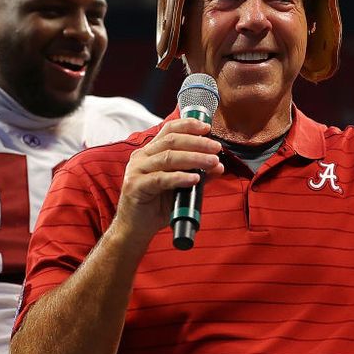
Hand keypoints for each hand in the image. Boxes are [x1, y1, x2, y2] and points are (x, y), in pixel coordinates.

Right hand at [113, 118, 222, 244]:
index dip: (188, 126)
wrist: (135, 228)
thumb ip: (198, 174)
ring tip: (212, 162)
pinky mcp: (135, 186)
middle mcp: (142, 157)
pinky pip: (160, 179)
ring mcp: (136, 170)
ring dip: (194, 158)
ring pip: (168, 157)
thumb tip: (218, 165)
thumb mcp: (181, 187)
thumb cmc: (157, 205)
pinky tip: (195, 179)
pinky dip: (180, 177)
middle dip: (198, 143)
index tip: (207, 127)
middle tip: (217, 148)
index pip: (169, 130)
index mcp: (151, 152)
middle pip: (172, 141)